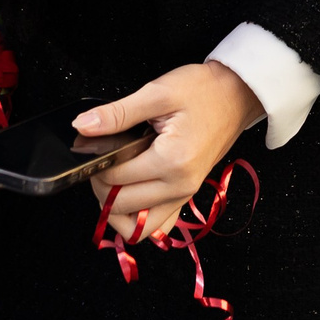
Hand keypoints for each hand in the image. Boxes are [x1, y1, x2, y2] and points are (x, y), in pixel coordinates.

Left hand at [76, 61, 263, 239]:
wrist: (237, 94)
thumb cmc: (203, 90)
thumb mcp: (158, 92)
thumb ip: (118, 113)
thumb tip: (82, 126)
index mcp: (171, 161)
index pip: (114, 179)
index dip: (95, 164)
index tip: (93, 145)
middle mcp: (180, 186)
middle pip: (121, 207)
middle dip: (101, 187)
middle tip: (101, 159)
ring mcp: (185, 194)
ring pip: (138, 229)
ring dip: (117, 211)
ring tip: (112, 181)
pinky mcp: (187, 195)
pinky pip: (158, 226)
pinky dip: (138, 219)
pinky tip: (131, 195)